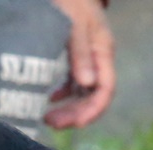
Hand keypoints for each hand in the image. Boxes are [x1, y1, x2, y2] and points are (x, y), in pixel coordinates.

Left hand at [45, 0, 116, 129]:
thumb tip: (87, 84)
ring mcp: (88, 59)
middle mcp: (98, 59)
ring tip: (47, 118)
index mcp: (103, 51)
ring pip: (83, 92)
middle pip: (93, 96)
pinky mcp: (76, 56)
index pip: (105, 90)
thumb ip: (81, 52)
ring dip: (68, 108)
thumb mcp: (74, 23)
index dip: (92, 111)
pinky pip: (74, 83)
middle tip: (50, 123)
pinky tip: (51, 98)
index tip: (74, 123)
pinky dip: (63, 94)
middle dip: (75, 114)